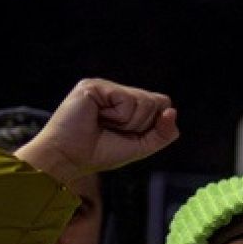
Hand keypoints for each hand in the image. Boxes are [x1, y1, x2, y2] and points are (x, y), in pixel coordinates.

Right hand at [17, 80, 177, 187]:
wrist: (69, 158)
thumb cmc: (101, 152)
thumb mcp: (142, 146)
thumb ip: (164, 133)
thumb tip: (172, 111)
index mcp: (128, 103)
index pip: (162, 104)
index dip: (154, 123)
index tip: (130, 135)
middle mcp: (117, 92)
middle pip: (156, 101)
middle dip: (141, 124)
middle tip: (114, 130)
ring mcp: (105, 86)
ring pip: (144, 101)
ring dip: (128, 122)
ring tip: (104, 124)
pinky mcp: (94, 85)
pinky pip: (126, 99)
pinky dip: (118, 116)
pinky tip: (98, 117)